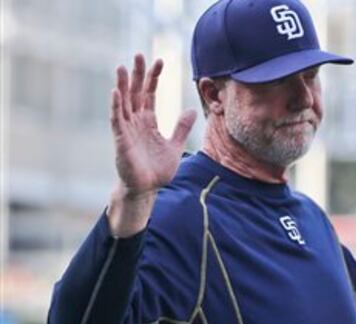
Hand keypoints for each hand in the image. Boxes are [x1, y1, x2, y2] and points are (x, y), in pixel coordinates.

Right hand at [110, 54, 196, 197]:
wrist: (147, 189)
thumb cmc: (157, 170)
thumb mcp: (175, 146)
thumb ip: (181, 128)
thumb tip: (191, 110)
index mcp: (149, 122)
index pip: (150, 94)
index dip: (154, 78)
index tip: (160, 61)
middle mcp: (136, 122)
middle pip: (135, 93)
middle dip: (137, 74)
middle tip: (139, 55)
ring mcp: (127, 130)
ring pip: (123, 102)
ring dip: (122, 85)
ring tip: (122, 67)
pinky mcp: (121, 140)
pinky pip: (117, 120)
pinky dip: (116, 106)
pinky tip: (116, 92)